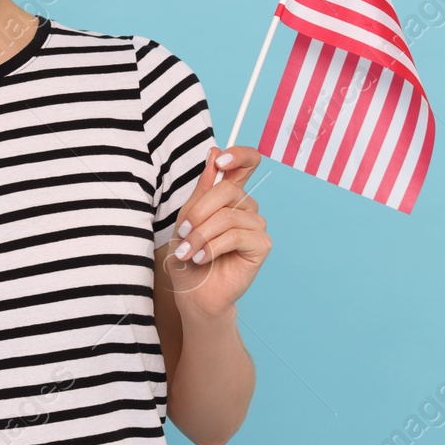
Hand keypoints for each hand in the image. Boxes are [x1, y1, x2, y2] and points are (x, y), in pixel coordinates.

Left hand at [162, 145, 271, 319]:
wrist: (193, 292)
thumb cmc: (189, 254)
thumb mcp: (187, 216)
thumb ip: (203, 187)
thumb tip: (214, 151)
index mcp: (230, 195)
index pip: (247, 162)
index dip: (238, 155)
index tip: (219, 161)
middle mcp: (247, 207)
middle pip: (228, 190)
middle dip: (199, 212)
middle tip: (183, 233)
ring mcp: (256, 225)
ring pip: (228, 216)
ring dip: (201, 235)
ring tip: (188, 252)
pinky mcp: (261, 245)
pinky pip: (236, 236)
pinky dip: (213, 247)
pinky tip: (202, 258)